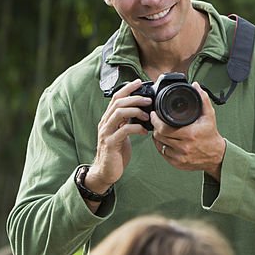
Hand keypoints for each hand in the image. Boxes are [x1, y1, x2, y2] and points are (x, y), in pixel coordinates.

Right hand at [85, 79, 150, 197]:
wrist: (105, 171)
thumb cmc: (116, 152)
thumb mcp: (122, 134)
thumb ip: (127, 122)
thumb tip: (141, 111)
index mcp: (108, 119)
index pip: (116, 98)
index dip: (127, 88)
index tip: (139, 82)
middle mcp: (105, 123)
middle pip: (118, 103)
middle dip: (135, 98)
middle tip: (149, 100)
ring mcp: (106, 133)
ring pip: (119, 113)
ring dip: (136, 111)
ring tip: (147, 115)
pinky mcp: (111, 143)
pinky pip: (124, 130)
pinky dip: (136, 128)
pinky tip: (145, 131)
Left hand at [151, 82, 226, 177]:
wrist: (217, 155)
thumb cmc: (211, 135)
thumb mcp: (209, 116)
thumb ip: (203, 99)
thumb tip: (196, 86)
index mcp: (190, 134)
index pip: (164, 128)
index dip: (156, 120)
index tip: (154, 114)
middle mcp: (184, 147)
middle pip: (159, 136)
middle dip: (155, 127)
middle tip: (156, 121)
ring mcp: (180, 157)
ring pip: (159, 145)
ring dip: (157, 137)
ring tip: (160, 130)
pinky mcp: (177, 163)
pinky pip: (163, 153)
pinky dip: (162, 146)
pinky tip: (165, 140)